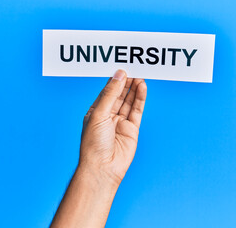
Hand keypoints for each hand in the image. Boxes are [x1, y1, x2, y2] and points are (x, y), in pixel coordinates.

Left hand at [79, 70, 146, 186]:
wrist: (103, 168)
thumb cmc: (94, 144)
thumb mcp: (99, 114)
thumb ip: (110, 94)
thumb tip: (119, 75)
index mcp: (96, 111)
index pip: (107, 91)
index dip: (114, 80)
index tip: (122, 67)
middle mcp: (108, 116)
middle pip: (119, 94)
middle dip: (126, 82)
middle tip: (135, 68)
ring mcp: (120, 122)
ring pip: (129, 101)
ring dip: (134, 88)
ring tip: (141, 74)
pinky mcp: (132, 129)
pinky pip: (137, 110)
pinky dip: (140, 99)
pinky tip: (142, 87)